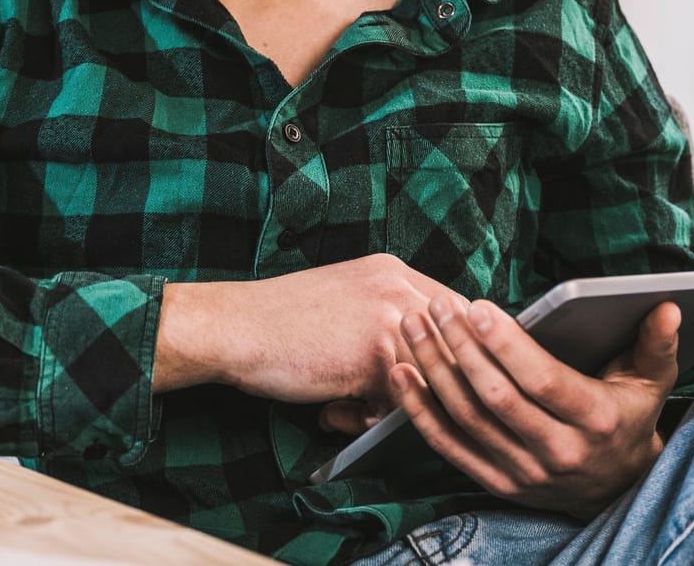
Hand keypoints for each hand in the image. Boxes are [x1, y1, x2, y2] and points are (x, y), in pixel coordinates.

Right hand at [152, 254, 458, 425]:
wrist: (234, 328)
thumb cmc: (281, 327)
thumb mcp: (346, 306)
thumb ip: (387, 323)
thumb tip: (427, 369)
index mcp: (395, 273)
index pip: (458, 317)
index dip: (450, 356)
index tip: (430, 382)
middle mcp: (400, 287)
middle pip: (455, 348)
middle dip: (431, 386)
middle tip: (386, 404)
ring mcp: (391, 315)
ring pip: (430, 378)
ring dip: (397, 405)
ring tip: (355, 411)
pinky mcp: (377, 350)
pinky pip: (401, 400)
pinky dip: (369, 420)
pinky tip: (333, 412)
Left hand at [390, 293, 680, 519]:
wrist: (618, 489)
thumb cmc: (629, 418)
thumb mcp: (652, 382)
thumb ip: (658, 344)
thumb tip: (669, 307)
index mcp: (595, 421)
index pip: (542, 381)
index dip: (506, 345)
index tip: (476, 308)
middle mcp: (558, 452)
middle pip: (496, 397)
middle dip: (461, 347)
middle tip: (437, 306)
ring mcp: (524, 473)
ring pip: (467, 418)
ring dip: (433, 369)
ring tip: (413, 326)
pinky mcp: (498, 484)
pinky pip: (449, 446)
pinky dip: (420, 411)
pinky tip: (400, 374)